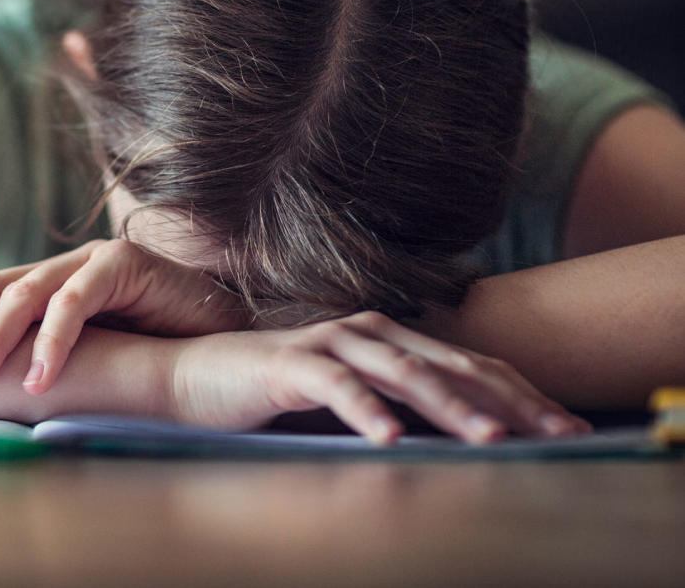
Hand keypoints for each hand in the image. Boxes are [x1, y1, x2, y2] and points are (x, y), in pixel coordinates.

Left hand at [0, 239, 246, 397]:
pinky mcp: (123, 263)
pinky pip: (77, 302)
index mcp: (41, 285)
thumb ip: (39, 354)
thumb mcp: (83, 351)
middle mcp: (57, 269)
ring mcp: (88, 261)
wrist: (221, 327)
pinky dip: (54, 341)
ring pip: (25, 294)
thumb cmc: (150, 344)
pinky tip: (39, 378)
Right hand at [168, 311, 591, 443]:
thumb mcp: (354, 399)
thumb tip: (469, 437)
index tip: (569, 427)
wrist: (198, 375)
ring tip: (490, 439)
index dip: (523, 393)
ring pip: (401, 372)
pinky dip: (365, 411)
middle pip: (450, 364)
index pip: (470, 364)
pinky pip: (334, 386)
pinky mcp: (289, 363)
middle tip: (557, 433)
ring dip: (449, 407)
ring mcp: (328, 341)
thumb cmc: (278, 393)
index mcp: (389, 337)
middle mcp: (367, 330)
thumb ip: (401, 405)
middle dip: (509, 401)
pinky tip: (390, 438)